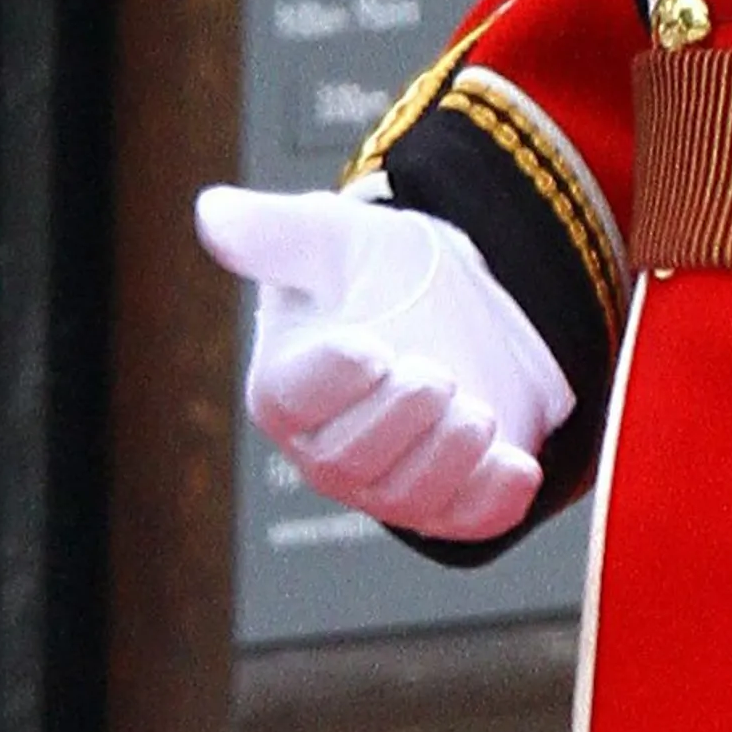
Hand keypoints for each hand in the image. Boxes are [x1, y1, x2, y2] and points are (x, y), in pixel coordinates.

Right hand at [196, 182, 574, 546]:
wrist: (461, 304)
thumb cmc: (382, 273)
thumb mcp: (337, 237)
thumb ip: (278, 230)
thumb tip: (213, 213)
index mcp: (289, 383)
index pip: (292, 399)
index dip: (333, 379)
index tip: (373, 347)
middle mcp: (329, 443)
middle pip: (348, 461)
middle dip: (399, 419)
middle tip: (438, 374)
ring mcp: (388, 479)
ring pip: (406, 497)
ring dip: (447, 459)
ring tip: (477, 410)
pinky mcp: (448, 498)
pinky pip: (466, 518)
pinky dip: (494, 499)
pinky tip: (518, 466)